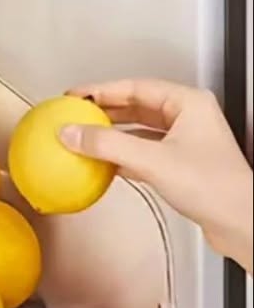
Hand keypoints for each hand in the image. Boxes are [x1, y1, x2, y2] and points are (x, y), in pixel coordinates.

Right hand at [59, 79, 252, 272]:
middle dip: (104, 111)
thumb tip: (70, 133)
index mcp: (188, 103)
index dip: (102, 90)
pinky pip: (142, 151)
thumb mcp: (152, 160)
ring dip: (111, 134)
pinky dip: (120, 155)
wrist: (238, 220)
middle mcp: (188, 117)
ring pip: (138, 130)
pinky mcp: (179, 164)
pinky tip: (102, 162)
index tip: (74, 96)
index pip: (136, 87)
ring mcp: (184, 141)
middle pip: (137, 106)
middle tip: (75, 115)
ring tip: (83, 137)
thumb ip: (107, 145)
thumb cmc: (211, 185)